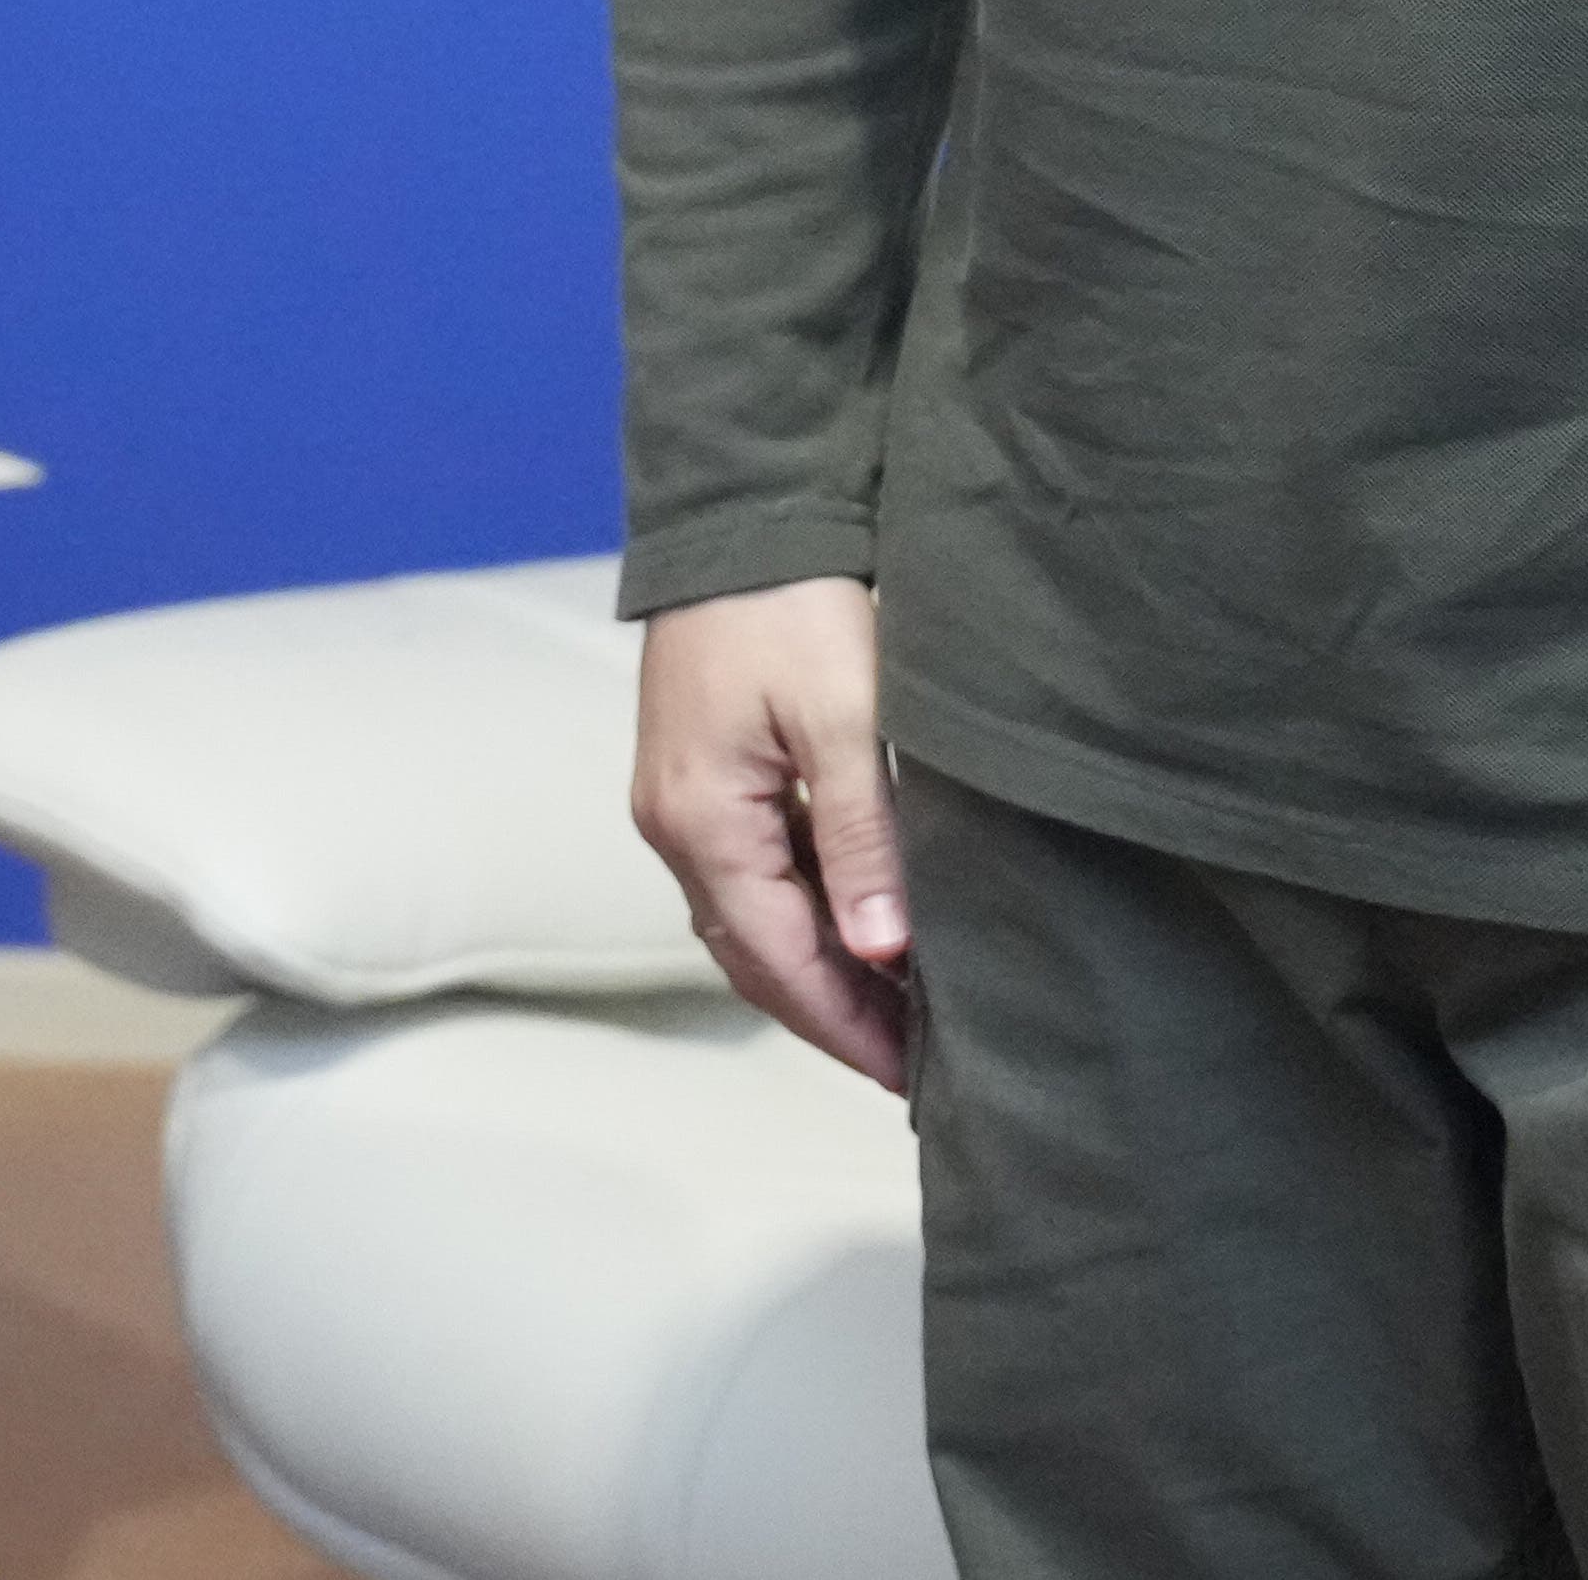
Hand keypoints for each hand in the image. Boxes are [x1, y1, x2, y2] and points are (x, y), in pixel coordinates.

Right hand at [629, 577, 917, 1090]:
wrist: (739, 513)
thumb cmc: (794, 605)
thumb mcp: (845, 720)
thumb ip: (865, 841)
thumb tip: (884, 955)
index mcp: (702, 822)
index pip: (779, 961)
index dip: (846, 1025)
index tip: (910, 1074)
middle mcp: (673, 823)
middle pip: (754, 954)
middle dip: (832, 1013)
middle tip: (914, 1060)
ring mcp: (677, 798)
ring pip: (748, 918)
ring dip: (817, 967)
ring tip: (898, 1006)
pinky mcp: (696, 772)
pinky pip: (748, 872)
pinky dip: (801, 914)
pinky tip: (858, 923)